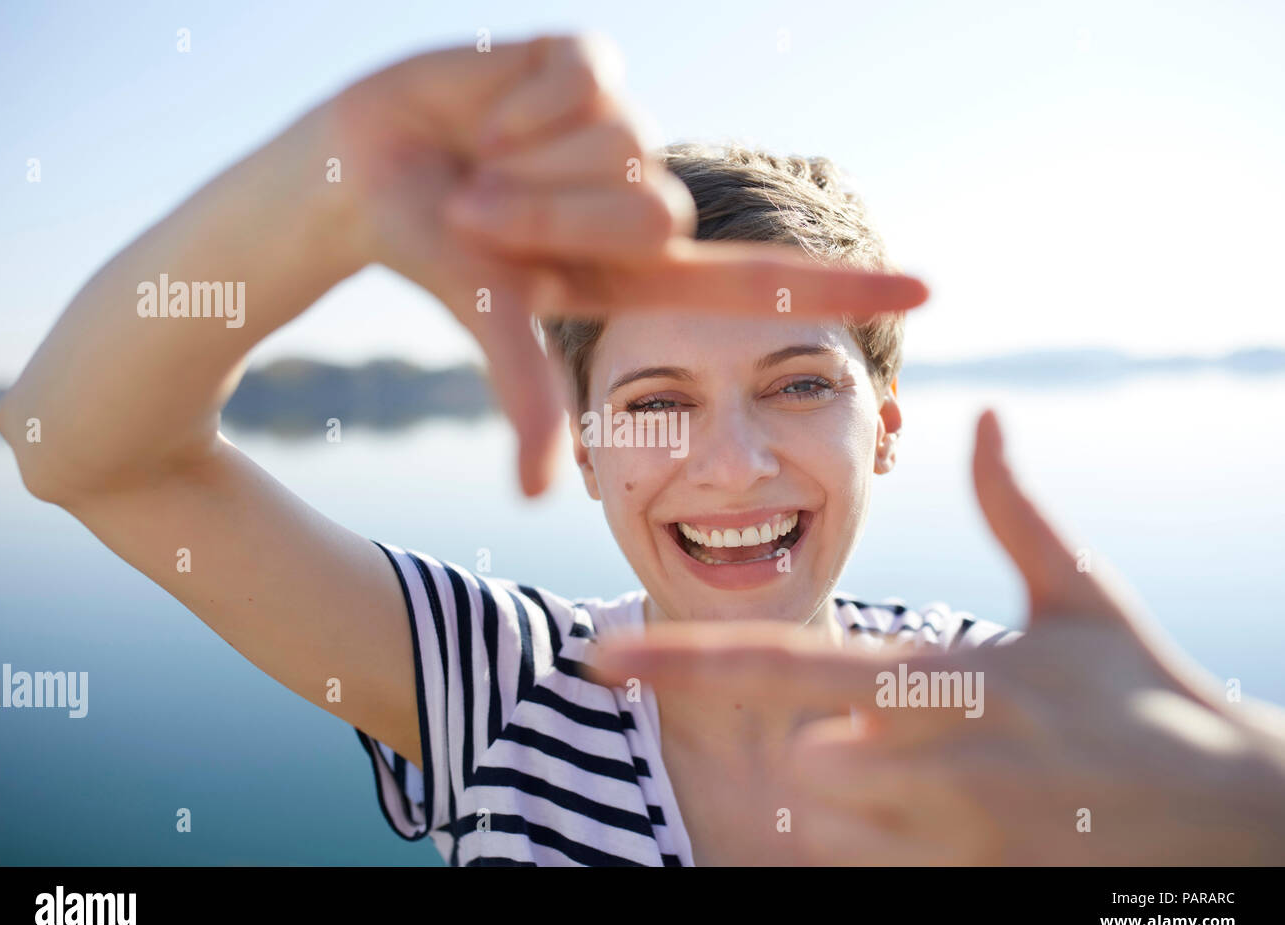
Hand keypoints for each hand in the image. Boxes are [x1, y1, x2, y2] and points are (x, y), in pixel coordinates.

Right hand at [322, 34, 928, 494]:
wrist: (363, 168)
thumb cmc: (430, 254)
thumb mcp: (492, 317)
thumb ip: (525, 394)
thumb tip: (538, 493)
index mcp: (637, 270)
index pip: (761, 283)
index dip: (843, 291)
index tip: (929, 294)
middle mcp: (646, 198)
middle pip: (654, 211)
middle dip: (548, 218)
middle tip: (486, 212)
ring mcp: (624, 128)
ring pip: (617, 143)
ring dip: (522, 163)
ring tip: (483, 162)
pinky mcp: (590, 63)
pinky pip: (581, 77)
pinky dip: (512, 96)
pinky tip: (490, 107)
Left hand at [585, 409, 1284, 863]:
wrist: (1237, 815)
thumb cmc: (1147, 696)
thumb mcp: (1084, 595)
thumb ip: (1015, 509)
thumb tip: (986, 414)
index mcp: (950, 674)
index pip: (790, 664)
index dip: (690, 660)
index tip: (609, 656)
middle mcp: (943, 756)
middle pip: (800, 755)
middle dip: (812, 742)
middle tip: (859, 722)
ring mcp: (961, 833)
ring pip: (833, 822)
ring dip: (849, 800)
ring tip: (932, 771)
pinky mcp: (980, 882)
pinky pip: (878, 870)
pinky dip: (885, 844)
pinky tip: (950, 815)